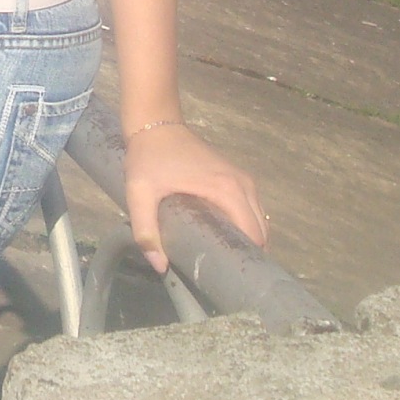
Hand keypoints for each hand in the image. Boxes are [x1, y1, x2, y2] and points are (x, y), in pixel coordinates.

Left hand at [125, 121, 264, 273]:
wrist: (156, 124)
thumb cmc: (149, 158)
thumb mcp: (139, 194)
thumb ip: (146, 230)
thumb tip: (160, 266)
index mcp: (226, 190)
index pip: (252, 233)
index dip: (246, 257)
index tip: (231, 276)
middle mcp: (242, 184)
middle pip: (260, 229)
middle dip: (248, 252)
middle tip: (224, 271)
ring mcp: (243, 178)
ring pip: (258, 218)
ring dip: (247, 238)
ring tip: (224, 257)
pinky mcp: (237, 176)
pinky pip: (251, 207)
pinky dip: (245, 223)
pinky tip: (224, 236)